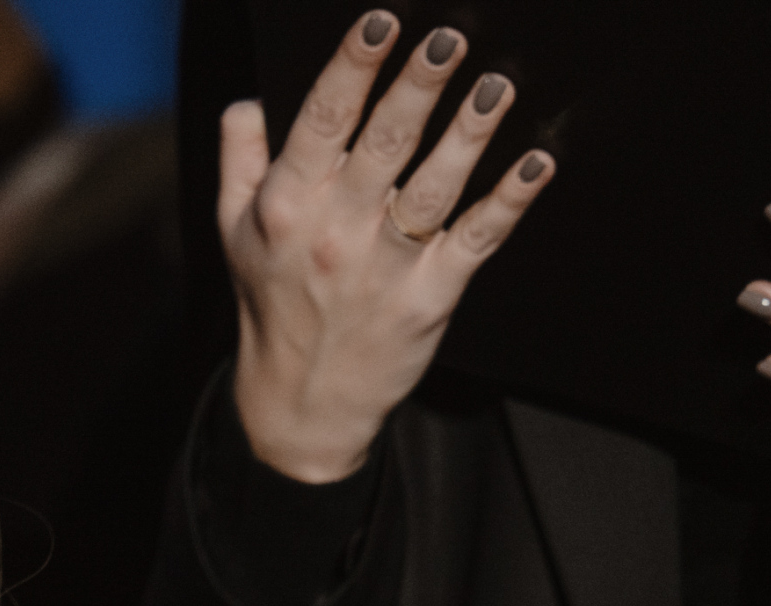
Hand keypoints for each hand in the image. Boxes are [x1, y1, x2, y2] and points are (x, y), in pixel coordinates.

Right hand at [220, 11, 553, 481]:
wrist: (300, 403)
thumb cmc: (271, 307)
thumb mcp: (234, 232)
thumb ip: (239, 161)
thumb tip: (248, 103)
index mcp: (286, 205)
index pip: (324, 121)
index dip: (354, 66)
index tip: (382, 23)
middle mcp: (335, 232)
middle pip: (384, 144)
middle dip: (419, 86)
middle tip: (448, 41)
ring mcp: (385, 266)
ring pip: (433, 187)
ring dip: (469, 133)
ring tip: (497, 86)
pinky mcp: (428, 297)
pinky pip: (474, 239)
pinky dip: (508, 201)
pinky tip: (536, 163)